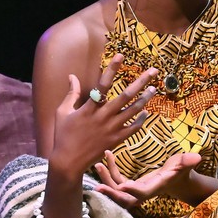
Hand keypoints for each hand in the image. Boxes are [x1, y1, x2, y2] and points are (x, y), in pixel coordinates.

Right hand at [49, 54, 157, 180]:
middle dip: (140, 82)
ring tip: (154, 89)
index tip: (121, 55)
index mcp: (89, 108)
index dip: (112, 69)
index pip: (102, 84)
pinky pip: (132, 129)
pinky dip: (140, 120)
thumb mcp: (62, 112)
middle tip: (153, 71)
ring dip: (144, 99)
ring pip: (132, 111)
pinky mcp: (115, 140)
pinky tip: (146, 112)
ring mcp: (111, 129)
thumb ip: (71, 93)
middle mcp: (102, 117)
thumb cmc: (63, 135)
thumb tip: (71, 76)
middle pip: (125, 96)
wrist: (68, 162)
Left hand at [93, 149, 202, 207]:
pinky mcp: (130, 185)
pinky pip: (116, 181)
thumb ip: (188, 161)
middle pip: (124, 199)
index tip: (122, 185)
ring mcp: (135, 190)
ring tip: (98, 164)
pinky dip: (109, 171)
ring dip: (106, 180)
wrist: (177, 179)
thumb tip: (197, 157)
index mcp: (155, 188)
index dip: (133, 190)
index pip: (143, 192)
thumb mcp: (185, 163)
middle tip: (98, 186)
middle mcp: (143, 192)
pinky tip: (106, 156)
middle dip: (111, 193)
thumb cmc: (181, 170)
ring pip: (117, 191)